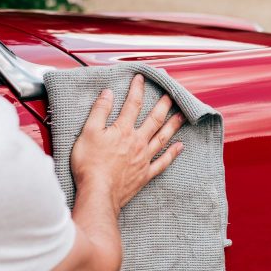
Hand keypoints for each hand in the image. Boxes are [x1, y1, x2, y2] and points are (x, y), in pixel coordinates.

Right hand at [71, 74, 184, 209]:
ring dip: (173, 125)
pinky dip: (173, 154)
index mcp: (123, 130)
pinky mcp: (145, 174)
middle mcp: (137, 142)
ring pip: (163, 138)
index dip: (137, 89)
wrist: (98, 192)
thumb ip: (99, 111)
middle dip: (164, 105)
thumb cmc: (90, 164)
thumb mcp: (88, 132)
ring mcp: (144, 158)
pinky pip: (163, 162)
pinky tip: (180, 147)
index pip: (133, 104)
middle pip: (155, 119)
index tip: (142, 78)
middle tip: (173, 95)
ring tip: (182, 116)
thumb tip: (108, 93)